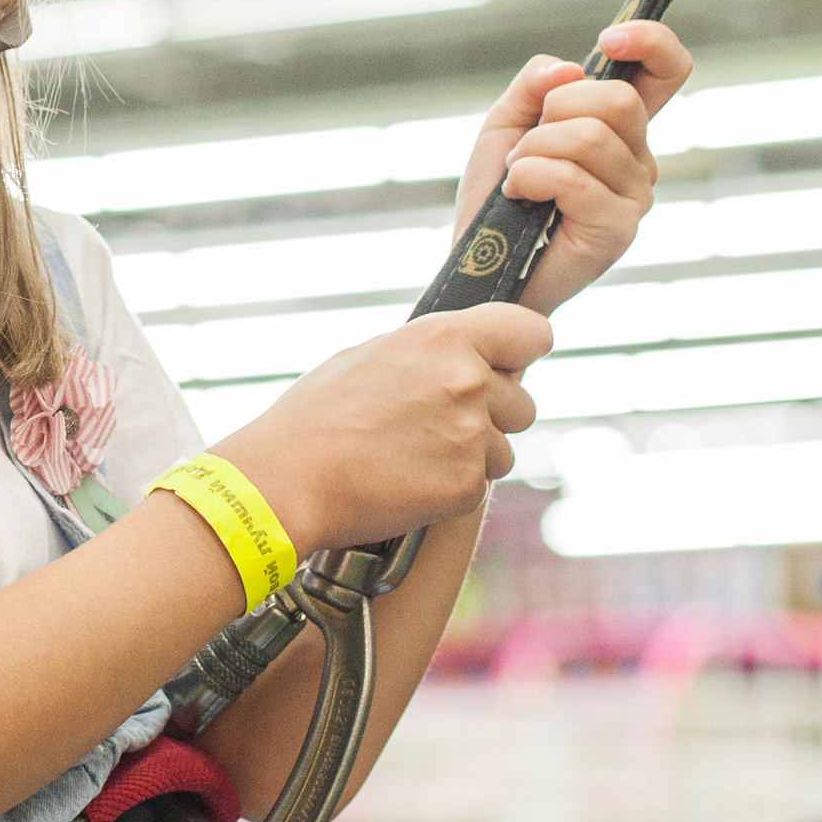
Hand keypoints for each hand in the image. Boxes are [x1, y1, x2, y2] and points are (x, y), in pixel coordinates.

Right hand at [219, 305, 549, 555]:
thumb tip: (464, 355)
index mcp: (445, 338)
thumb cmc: (317, 416)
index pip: (532, 333)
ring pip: (503, 449)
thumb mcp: (370, 355)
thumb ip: (430, 351)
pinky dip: (451, 489)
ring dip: (472, 456)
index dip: (519, 352)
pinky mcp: (467, 485)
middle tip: (437, 426)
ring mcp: (471, 436)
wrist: (288, 479)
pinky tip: (408, 481)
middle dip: (492, 416)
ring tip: (415, 457)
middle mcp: (468, 382)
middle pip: (522, 402)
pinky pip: (479, 486)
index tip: (505, 365)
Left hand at [452, 21, 691, 315]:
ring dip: (533, 151)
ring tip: (517, 177)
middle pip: (619, 100)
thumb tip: (568, 71)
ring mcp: (635, 196)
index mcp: (621, 127)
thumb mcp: (506, 123)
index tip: (608, 40)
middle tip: (527, 145)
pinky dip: (530, 178)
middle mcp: (639, 158)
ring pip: (590, 137)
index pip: (668, 71)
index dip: (652, 42)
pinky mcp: (618, 229)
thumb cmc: (498, 196)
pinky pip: (574, 179)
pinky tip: (519, 196)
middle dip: (555, 110)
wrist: (481, 264)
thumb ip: (534, 84)